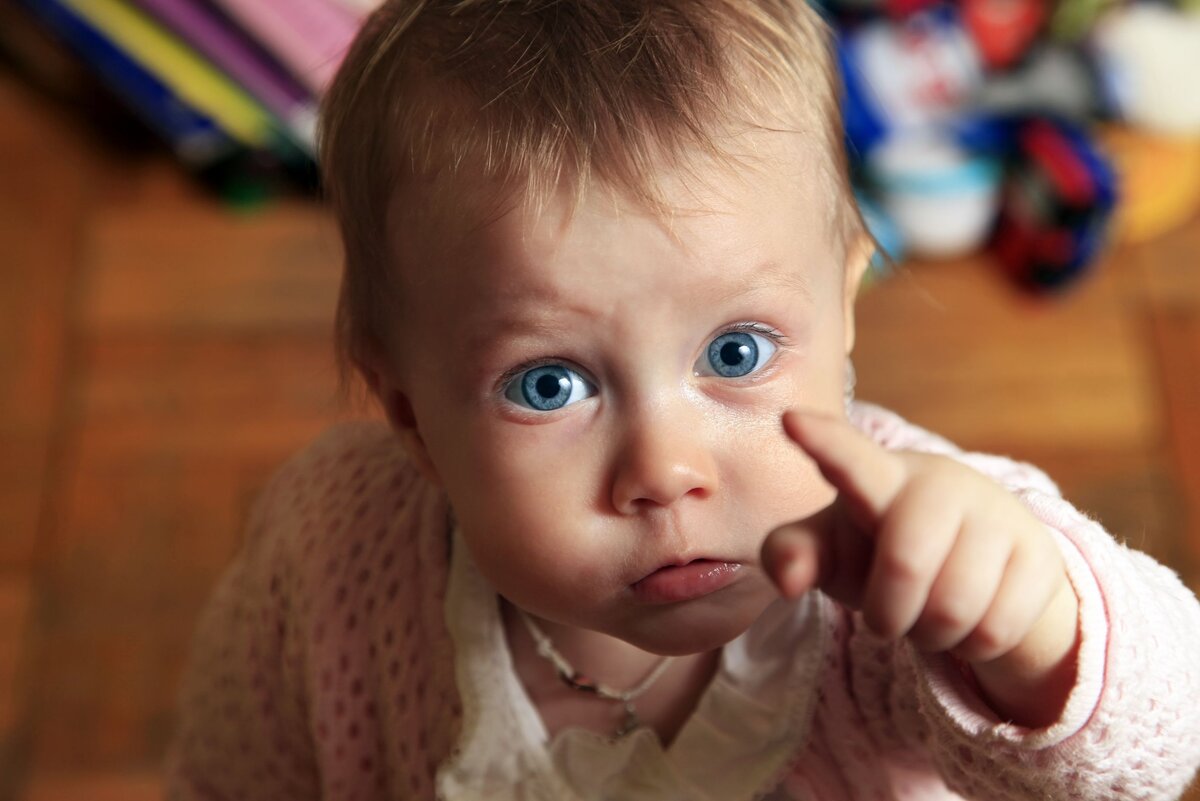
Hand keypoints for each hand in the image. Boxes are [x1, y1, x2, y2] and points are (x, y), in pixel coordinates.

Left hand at [761, 410, 1079, 726]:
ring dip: (931, 634)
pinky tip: (972, 619)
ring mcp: (998, 514)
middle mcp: (943, 482)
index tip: (790, 419)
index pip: (848, 458)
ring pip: (954, 609)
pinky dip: (973, 645)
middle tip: (888, 616)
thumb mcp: (833, 552)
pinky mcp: (1041, 555)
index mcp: (880, 476)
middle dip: (887, 614)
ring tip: (930, 614)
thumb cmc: (880, 549)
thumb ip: (793, 555)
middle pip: (904, 565)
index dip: (823, 443)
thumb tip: (787, 581)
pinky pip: (997, 630)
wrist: (980, 568)